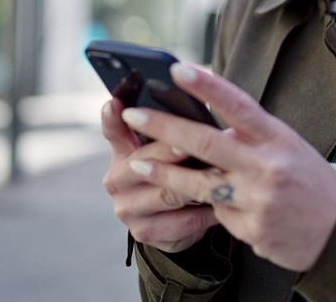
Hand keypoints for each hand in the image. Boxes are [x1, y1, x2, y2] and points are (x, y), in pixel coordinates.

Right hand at [100, 97, 218, 252]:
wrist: (178, 221)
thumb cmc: (179, 170)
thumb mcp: (175, 147)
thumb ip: (177, 128)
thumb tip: (202, 106)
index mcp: (123, 150)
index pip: (114, 130)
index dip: (112, 118)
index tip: (115, 104)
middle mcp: (117, 179)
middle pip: (143, 161)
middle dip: (169, 152)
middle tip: (190, 144)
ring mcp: (127, 208)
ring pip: (164, 193)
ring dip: (194, 184)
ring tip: (219, 174)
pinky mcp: (143, 232)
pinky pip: (180, 221)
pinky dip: (204, 212)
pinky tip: (223, 206)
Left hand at [120, 63, 335, 271]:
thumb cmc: (308, 180)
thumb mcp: (288, 147)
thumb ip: (251, 137)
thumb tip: (207, 125)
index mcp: (278, 138)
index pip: (239, 105)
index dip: (208, 85)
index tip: (177, 69)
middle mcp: (267, 165)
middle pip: (206, 142)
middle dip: (164, 127)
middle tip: (133, 114)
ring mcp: (258, 199)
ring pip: (198, 183)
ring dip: (163, 174)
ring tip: (138, 165)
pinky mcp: (251, 229)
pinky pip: (217, 214)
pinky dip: (213, 207)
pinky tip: (220, 205)